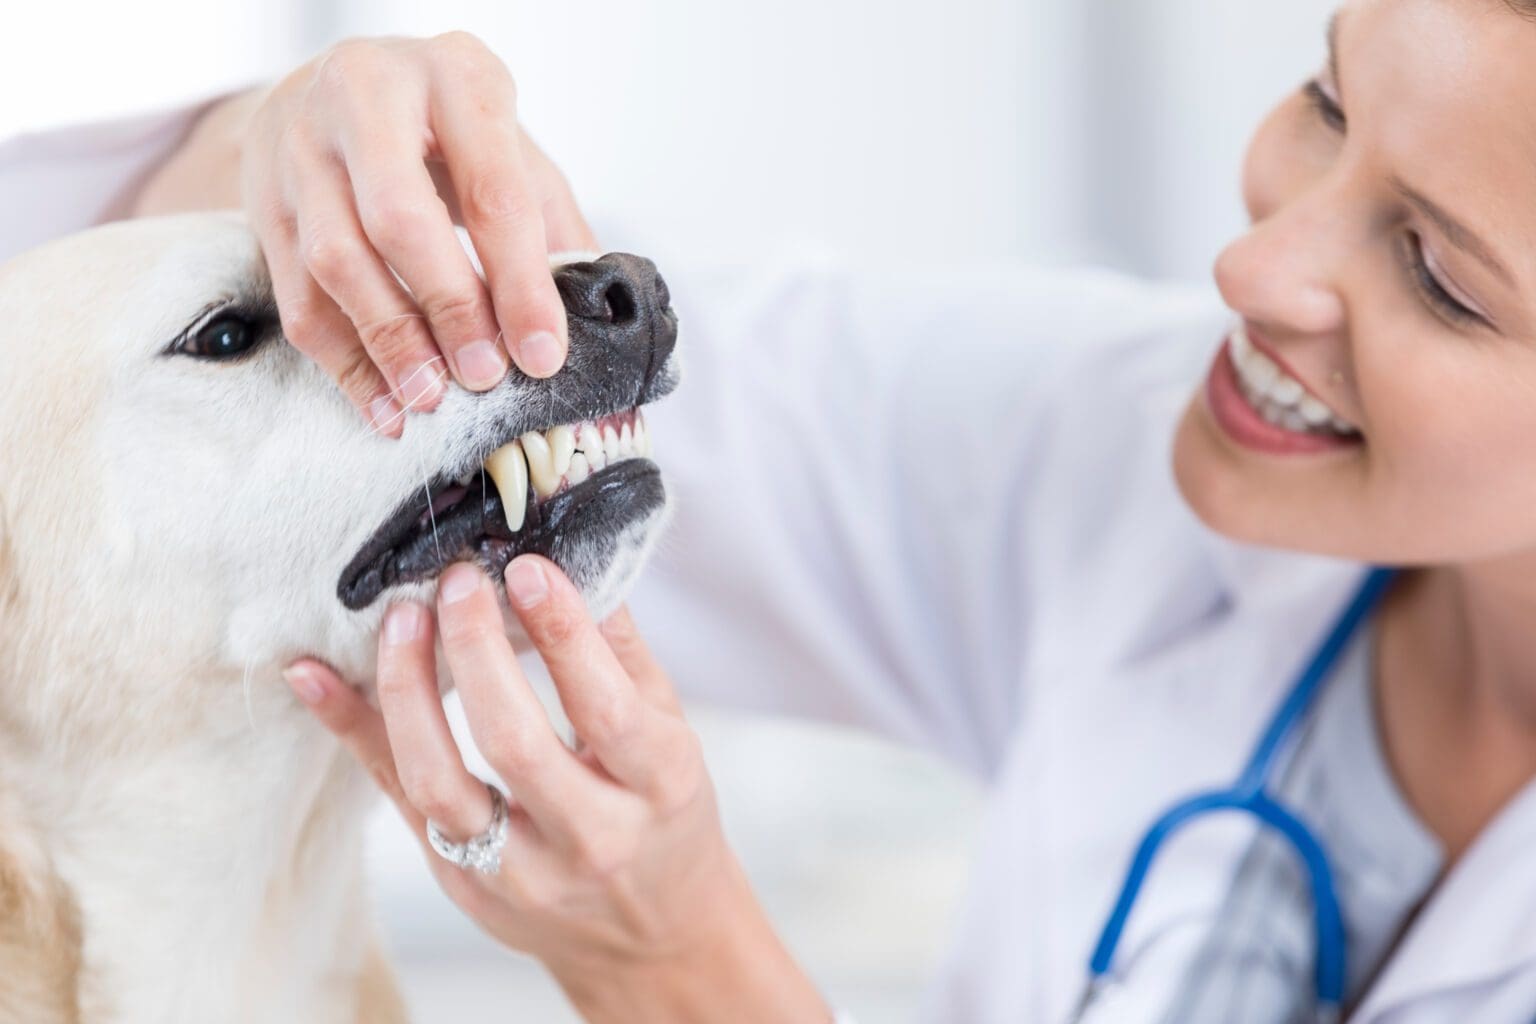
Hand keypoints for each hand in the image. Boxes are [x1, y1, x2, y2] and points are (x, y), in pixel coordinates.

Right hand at [135, 34, 595, 433]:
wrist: (335, 86)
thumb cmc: (444, 127)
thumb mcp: (510, 146)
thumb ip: (550, 221)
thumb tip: (589, 311)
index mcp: (453, 77)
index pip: (492, 190)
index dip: (520, 282)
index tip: (542, 355)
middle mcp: (364, 97)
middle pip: (399, 218)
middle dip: (448, 307)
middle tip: (483, 375)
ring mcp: (300, 145)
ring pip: (335, 260)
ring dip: (388, 343)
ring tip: (431, 398)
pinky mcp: (263, 199)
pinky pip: (297, 297)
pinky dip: (345, 363)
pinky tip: (386, 405)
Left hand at [284, 557, 829, 1022]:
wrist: (653, 935)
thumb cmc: (665, 815)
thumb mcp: (672, 732)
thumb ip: (622, 653)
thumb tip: (568, 558)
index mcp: (660, 788)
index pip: (604, 708)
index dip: (562, 635)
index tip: (525, 568)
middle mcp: (591, 837)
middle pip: (515, 744)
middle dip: (474, 652)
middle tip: (457, 581)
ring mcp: (520, 872)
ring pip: (441, 785)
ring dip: (409, 693)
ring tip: (401, 620)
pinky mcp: (463, 885)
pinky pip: (397, 802)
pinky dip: (351, 732)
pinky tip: (313, 675)